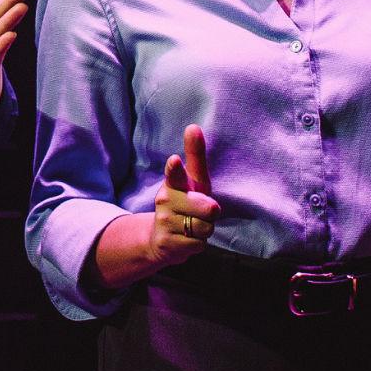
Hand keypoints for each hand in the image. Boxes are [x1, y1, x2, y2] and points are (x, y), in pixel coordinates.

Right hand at [146, 123, 219, 268]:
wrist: (161, 239)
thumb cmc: (185, 203)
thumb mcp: (193, 181)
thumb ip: (195, 156)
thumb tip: (193, 126)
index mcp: (173, 183)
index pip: (175, 174)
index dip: (176, 168)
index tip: (174, 160)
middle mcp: (164, 201)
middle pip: (208, 209)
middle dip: (210, 213)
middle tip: (200, 212)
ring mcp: (164, 222)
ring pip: (205, 229)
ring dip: (205, 230)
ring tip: (193, 227)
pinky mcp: (167, 244)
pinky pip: (199, 245)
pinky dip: (198, 244)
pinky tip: (186, 240)